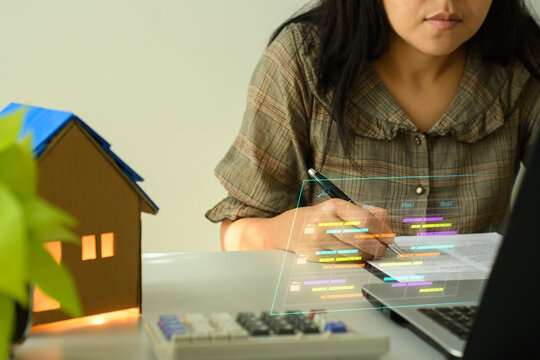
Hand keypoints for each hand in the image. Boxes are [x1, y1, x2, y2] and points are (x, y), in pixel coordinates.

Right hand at [274, 198, 394, 260]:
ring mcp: (318, 240)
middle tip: (384, 249)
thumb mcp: (340, 207)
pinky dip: (354, 261)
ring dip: (368, 255)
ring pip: (354, 253)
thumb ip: (367, 212)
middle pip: (361, 238)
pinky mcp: (315, 256)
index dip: (381, 231)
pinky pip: (343, 261)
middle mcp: (325, 222)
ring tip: (371, 253)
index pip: (365, 220)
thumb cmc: (319, 217)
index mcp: (334, 206)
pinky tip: (355, 256)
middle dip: (378, 246)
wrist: (287, 230)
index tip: (389, 237)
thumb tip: (387, 226)